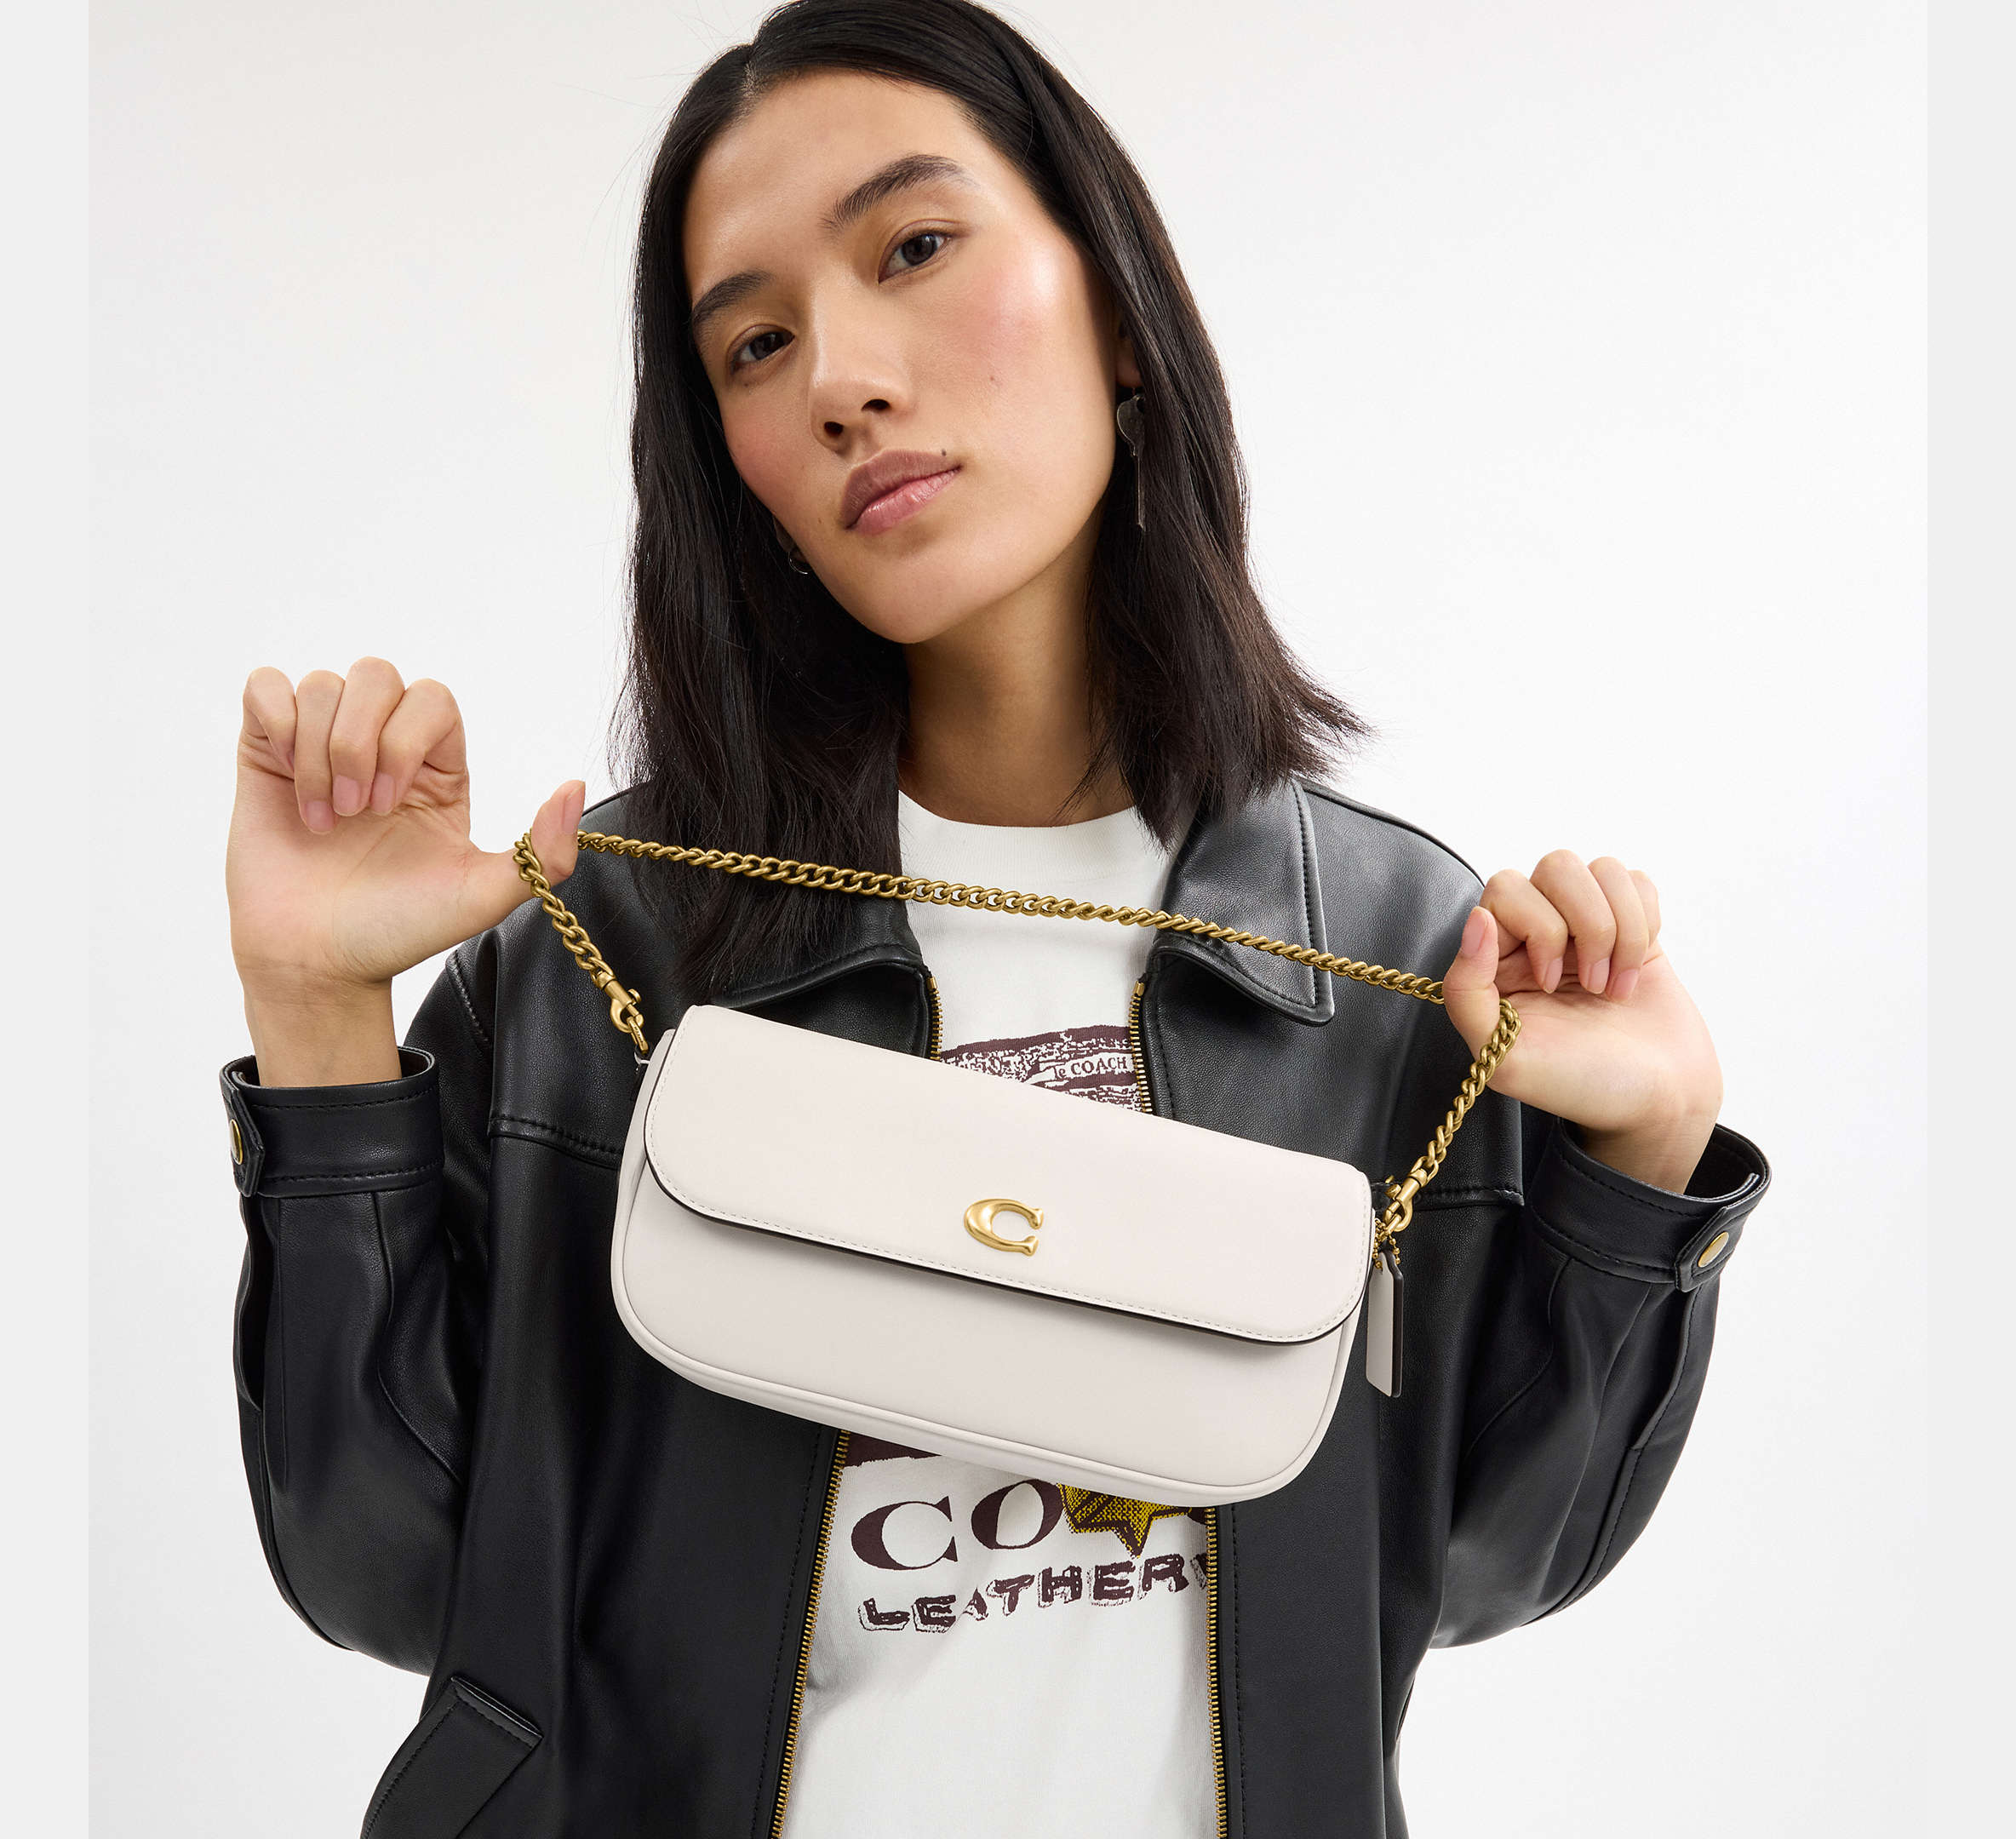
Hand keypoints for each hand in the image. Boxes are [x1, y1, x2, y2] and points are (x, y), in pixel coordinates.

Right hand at [227, 657, 585, 1006]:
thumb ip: (542, 853)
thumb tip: (575, 787)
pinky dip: (276, 723)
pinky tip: (286, 782)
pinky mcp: (266, 755)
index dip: (407, 739)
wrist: (318, 963)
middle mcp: (380, 748)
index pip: (432, 699)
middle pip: (377, 675)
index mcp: (437, 769)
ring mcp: (321, 748)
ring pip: (323, 684)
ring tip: (322, 818)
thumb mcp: (484, 897)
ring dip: (317, 751)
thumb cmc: (397, 930)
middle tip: (357, 812)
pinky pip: (266, 687)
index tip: (391, 805)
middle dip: (361, 741)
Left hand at [1440, 851, 1723, 1191]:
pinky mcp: (1632, 926)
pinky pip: (1635, 882)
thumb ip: (1465, 992)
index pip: (1504, 890)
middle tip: (1591, 987)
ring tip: (1615, 988)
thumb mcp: (1503, 1057)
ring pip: (1599, 869)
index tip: (1551, 984)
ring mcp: (1585, 925)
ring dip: (1619, 930)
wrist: (1658, 1101)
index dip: (1537, 928)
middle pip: (1555, 867)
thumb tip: (1478, 918)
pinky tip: (1636, 973)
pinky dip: (1645, 925)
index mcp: (1494, 959)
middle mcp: (1536, 933)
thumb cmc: (1578, 1085)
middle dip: (1585, 926)